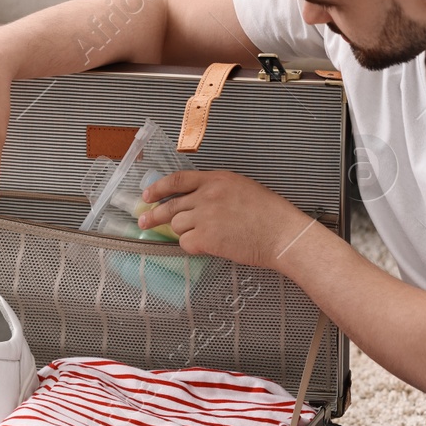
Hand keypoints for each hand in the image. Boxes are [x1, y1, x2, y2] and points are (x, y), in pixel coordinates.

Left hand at [137, 170, 316, 270]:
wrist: (282, 234)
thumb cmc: (270, 214)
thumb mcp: (243, 188)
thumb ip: (217, 191)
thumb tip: (195, 202)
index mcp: (217, 179)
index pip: (178, 179)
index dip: (159, 188)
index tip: (147, 195)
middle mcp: (207, 195)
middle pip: (171, 205)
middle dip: (153, 215)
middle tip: (144, 221)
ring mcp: (205, 216)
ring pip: (177, 226)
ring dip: (184, 233)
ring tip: (202, 237)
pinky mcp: (207, 237)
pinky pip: (186, 243)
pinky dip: (192, 247)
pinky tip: (208, 246)